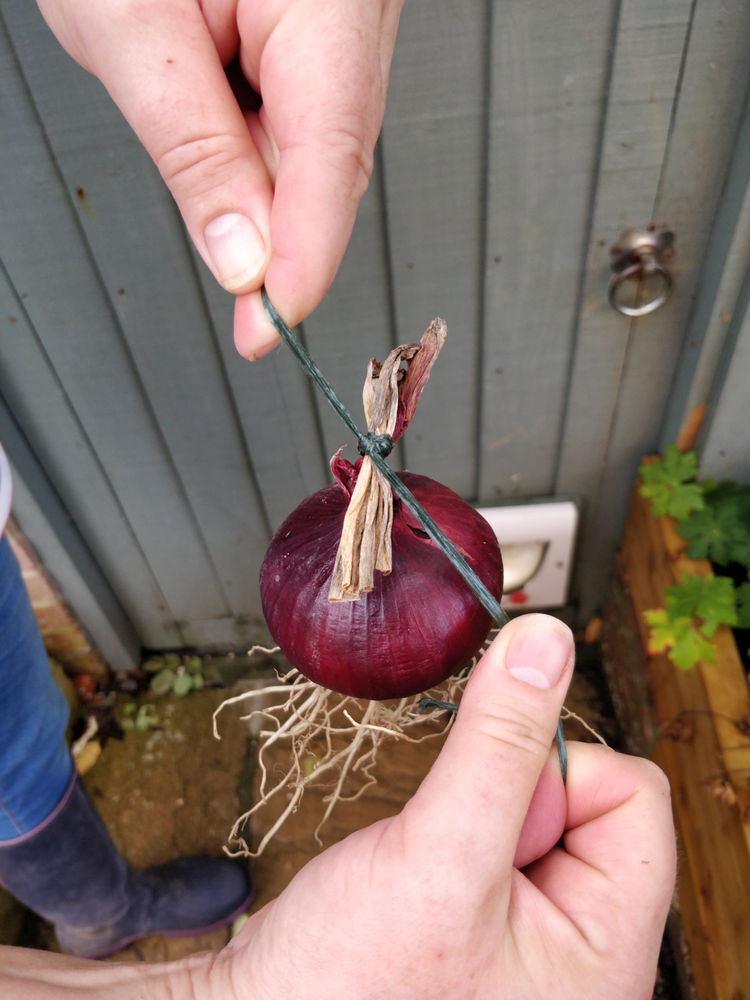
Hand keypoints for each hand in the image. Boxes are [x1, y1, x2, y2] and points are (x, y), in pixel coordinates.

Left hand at [37, 0, 402, 358]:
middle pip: (333, 156)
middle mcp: (356, 4)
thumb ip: (194, 153)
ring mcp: (349, 12)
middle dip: (280, 231)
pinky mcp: (326, 23)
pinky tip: (218, 125)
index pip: (330, 155)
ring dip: (260, 177)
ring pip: (320, 140)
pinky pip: (306, 109)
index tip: (270, 324)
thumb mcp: (129, 29)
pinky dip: (259, 142)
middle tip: (244, 298)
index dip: (304, 257)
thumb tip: (243, 259)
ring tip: (191, 126)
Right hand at [205, 613, 675, 998]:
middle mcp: (582, 945)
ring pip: (534, 803)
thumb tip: (546, 642)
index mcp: (605, 952)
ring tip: (426, 866)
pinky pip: (496, 825)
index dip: (558, 769)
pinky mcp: (489, 914)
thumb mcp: (438, 855)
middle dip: (508, 794)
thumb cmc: (345, 984)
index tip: (489, 799)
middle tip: (450, 846)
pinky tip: (417, 869)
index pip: (634, 797)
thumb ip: (500, 743)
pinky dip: (453, 823)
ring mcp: (534, 932)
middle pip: (588, 795)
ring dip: (473, 808)